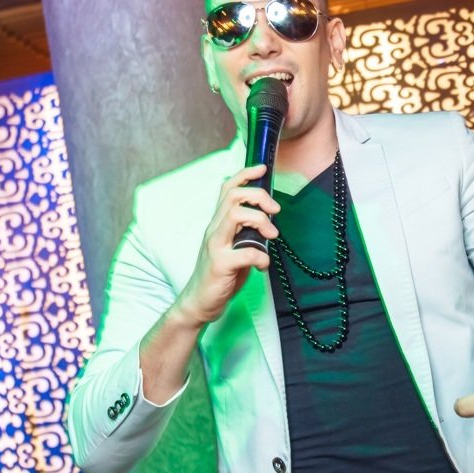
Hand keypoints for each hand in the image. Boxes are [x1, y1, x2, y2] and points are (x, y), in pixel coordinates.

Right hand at [173, 164, 278, 327]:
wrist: (198, 303)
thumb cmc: (219, 276)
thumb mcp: (232, 247)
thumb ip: (244, 232)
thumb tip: (267, 220)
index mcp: (217, 224)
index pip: (226, 190)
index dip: (244, 174)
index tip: (262, 169)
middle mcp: (214, 230)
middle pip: (233, 196)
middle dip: (258, 196)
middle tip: (275, 210)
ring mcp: (215, 247)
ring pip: (235, 215)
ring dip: (260, 220)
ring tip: (271, 236)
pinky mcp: (220, 265)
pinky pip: (246, 252)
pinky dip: (261, 256)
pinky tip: (262, 266)